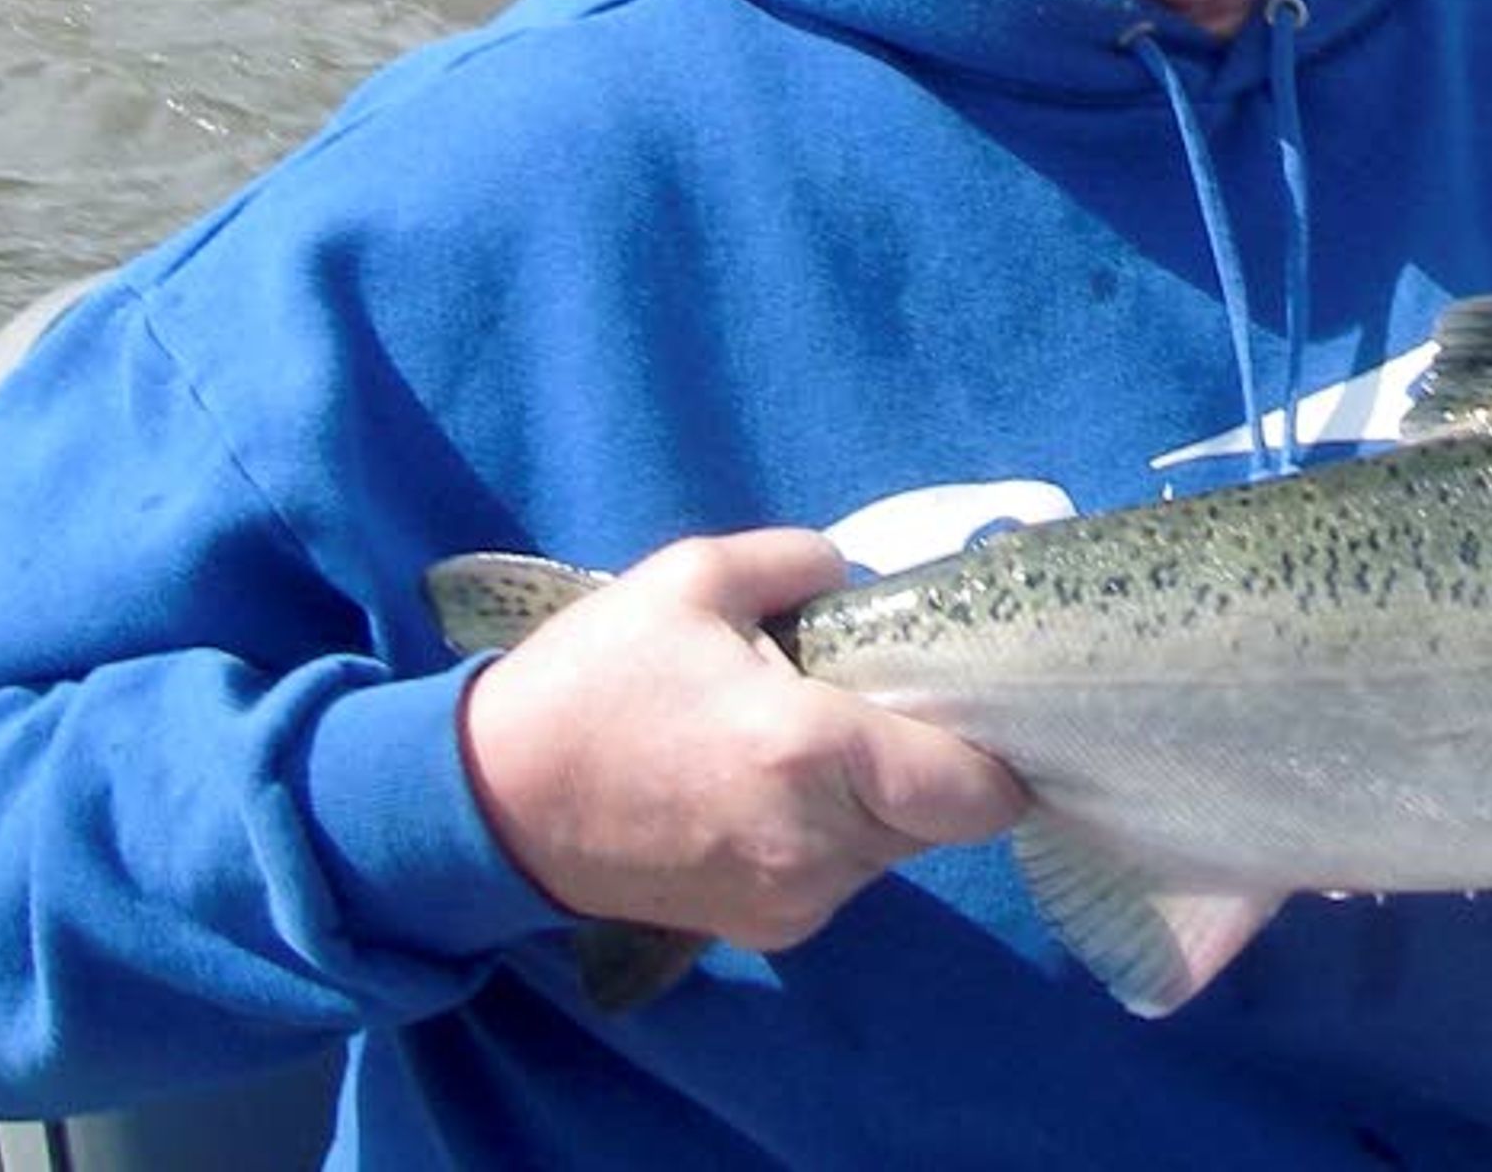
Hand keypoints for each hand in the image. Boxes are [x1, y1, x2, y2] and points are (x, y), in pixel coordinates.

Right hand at [454, 529, 1027, 949]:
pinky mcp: (760, 930)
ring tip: (816, 739)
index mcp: (814, 753)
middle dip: (932, 766)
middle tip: (886, 704)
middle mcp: (817, 844)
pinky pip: (839, 878)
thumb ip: (802, 561)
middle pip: (941, 822)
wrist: (493, 803)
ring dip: (881, 804)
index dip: (998, 757)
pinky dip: (833, 837)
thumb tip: (863, 580)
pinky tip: (777, 787)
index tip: (982, 708)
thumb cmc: (595, 680)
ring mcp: (789, 901)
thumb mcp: (694, 577)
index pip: (974, 793)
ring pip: (892, 853)